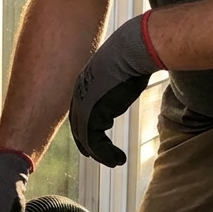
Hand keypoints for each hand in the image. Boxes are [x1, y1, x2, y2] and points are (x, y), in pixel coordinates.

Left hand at [69, 12, 163, 166]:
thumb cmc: (134, 53)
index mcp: (84, 81)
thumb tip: (131, 72)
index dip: (85, 127)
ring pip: (86, 139)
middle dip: (88, 144)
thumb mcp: (122, 67)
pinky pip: (95, 143)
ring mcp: (83, 106)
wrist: (132, 49)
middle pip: (78, 127)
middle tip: (100, 156)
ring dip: (101, 154)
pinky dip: (106, 155)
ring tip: (115, 162)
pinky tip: (120, 159)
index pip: (79, 110)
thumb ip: (119, 77)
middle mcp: (79, 94)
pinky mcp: (92, 116)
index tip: (94, 139)